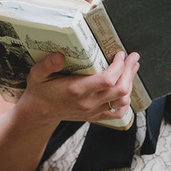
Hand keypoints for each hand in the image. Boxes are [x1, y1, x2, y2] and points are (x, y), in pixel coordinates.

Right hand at [20, 51, 139, 123]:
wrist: (39, 113)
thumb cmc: (40, 90)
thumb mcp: (37, 75)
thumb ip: (47, 65)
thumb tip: (59, 56)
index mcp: (76, 90)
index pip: (107, 80)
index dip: (118, 66)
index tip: (119, 54)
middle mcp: (88, 103)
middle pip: (120, 89)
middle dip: (130, 71)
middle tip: (133, 57)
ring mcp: (93, 111)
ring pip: (122, 101)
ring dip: (130, 84)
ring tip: (132, 68)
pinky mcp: (95, 116)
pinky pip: (118, 113)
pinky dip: (126, 102)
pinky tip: (126, 89)